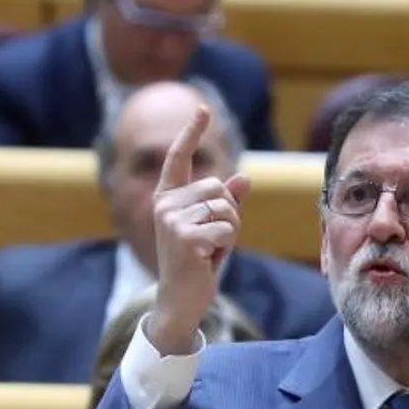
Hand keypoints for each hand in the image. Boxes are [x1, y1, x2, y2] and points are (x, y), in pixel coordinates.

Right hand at [147, 106, 250, 354]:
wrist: (180, 299)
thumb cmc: (197, 262)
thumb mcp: (214, 227)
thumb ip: (226, 202)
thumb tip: (243, 177)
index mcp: (167, 197)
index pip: (179, 158)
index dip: (192, 132)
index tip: (203, 109)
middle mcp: (165, 204)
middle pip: (219, 189)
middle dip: (229, 214)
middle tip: (213, 240)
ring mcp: (172, 219)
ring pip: (226, 208)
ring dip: (229, 231)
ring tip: (210, 250)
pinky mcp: (184, 236)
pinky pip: (227, 228)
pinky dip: (227, 245)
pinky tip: (209, 259)